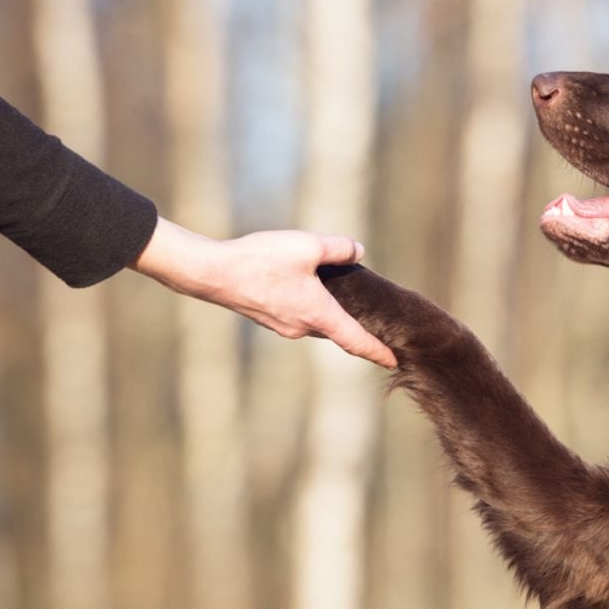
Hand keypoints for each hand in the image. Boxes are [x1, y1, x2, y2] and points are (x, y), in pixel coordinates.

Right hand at [129, 217, 397, 367]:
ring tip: (345, 298)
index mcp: (319, 314)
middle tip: (379, 322)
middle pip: (339, 331)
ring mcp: (284, 326)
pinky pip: (300, 316)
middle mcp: (303, 327)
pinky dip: (313, 308)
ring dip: (333, 314)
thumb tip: (357, 251)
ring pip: (318, 322)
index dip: (378, 352)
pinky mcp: (269, 317)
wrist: (213, 273)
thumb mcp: (307, 245)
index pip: (356, 341)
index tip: (395, 363)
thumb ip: (338, 249)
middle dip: (358, 328)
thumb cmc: (260, 260)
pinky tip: (310, 288)